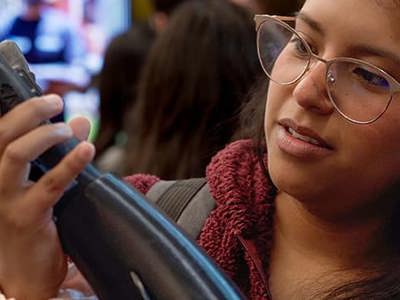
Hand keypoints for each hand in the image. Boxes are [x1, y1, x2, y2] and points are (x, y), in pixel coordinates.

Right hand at [0, 95, 94, 298]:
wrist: (24, 270)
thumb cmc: (31, 221)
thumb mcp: (41, 181)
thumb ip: (59, 150)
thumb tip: (80, 121)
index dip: (22, 111)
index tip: (50, 98)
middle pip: (1, 135)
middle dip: (30, 112)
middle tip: (56, 101)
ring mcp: (4, 199)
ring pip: (16, 153)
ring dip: (45, 135)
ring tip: (69, 129)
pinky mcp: (27, 216)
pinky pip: (50, 184)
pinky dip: (70, 164)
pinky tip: (86, 150)